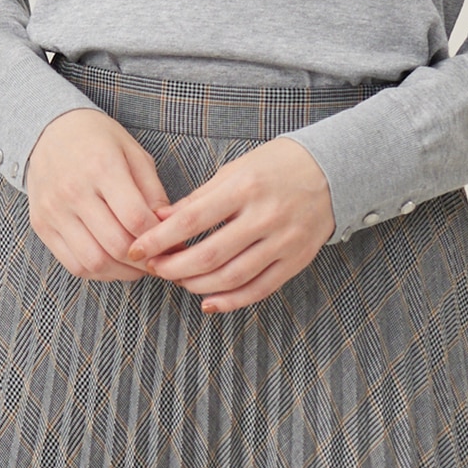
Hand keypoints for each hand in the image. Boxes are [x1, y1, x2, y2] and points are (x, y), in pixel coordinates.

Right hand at [26, 108, 171, 281]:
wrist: (49, 131)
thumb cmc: (98, 139)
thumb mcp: (133, 152)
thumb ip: (152, 191)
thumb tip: (169, 228)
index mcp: (102, 166)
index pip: (135, 218)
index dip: (159, 238)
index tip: (174, 242)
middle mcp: (74, 190)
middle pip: (116, 244)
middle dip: (145, 260)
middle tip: (161, 260)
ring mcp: (54, 210)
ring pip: (94, 261)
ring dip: (123, 272)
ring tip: (139, 266)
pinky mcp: (42, 225)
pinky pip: (73, 264)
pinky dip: (99, 272)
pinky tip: (114, 264)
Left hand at [124, 138, 334, 312]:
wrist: (331, 171)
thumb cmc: (275, 166)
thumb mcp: (235, 170)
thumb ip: (198, 198)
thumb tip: (159, 220)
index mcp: (245, 186)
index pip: (192, 219)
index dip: (159, 239)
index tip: (136, 249)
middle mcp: (265, 215)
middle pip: (209, 255)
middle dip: (173, 267)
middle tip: (154, 268)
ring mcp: (283, 241)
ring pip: (231, 277)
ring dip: (196, 285)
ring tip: (178, 280)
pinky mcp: (296, 260)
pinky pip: (259, 289)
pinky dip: (231, 301)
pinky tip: (209, 302)